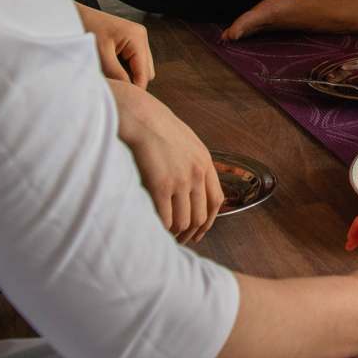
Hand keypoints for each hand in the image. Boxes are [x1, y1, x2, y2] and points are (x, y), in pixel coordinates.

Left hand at [78, 4, 154, 88]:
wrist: (75, 15)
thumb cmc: (87, 29)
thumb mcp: (101, 55)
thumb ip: (116, 74)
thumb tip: (128, 93)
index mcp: (138, 38)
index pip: (144, 72)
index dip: (137, 89)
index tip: (126, 103)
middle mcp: (142, 37)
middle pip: (146, 70)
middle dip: (134, 82)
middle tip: (117, 93)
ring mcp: (137, 38)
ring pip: (141, 66)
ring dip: (129, 76)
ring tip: (112, 82)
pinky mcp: (131, 41)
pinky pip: (134, 61)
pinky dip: (126, 69)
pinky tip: (112, 72)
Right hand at [111, 80, 223, 241]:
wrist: (141, 116)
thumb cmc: (158, 128)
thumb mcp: (186, 142)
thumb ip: (193, 162)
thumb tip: (192, 185)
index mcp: (205, 163)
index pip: (216, 201)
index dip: (208, 221)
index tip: (198, 232)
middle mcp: (197, 173)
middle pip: (201, 215)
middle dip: (191, 233)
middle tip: (179, 241)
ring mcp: (180, 180)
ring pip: (184, 221)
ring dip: (175, 234)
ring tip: (165, 238)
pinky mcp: (160, 185)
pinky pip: (165, 218)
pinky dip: (161, 229)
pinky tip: (153, 230)